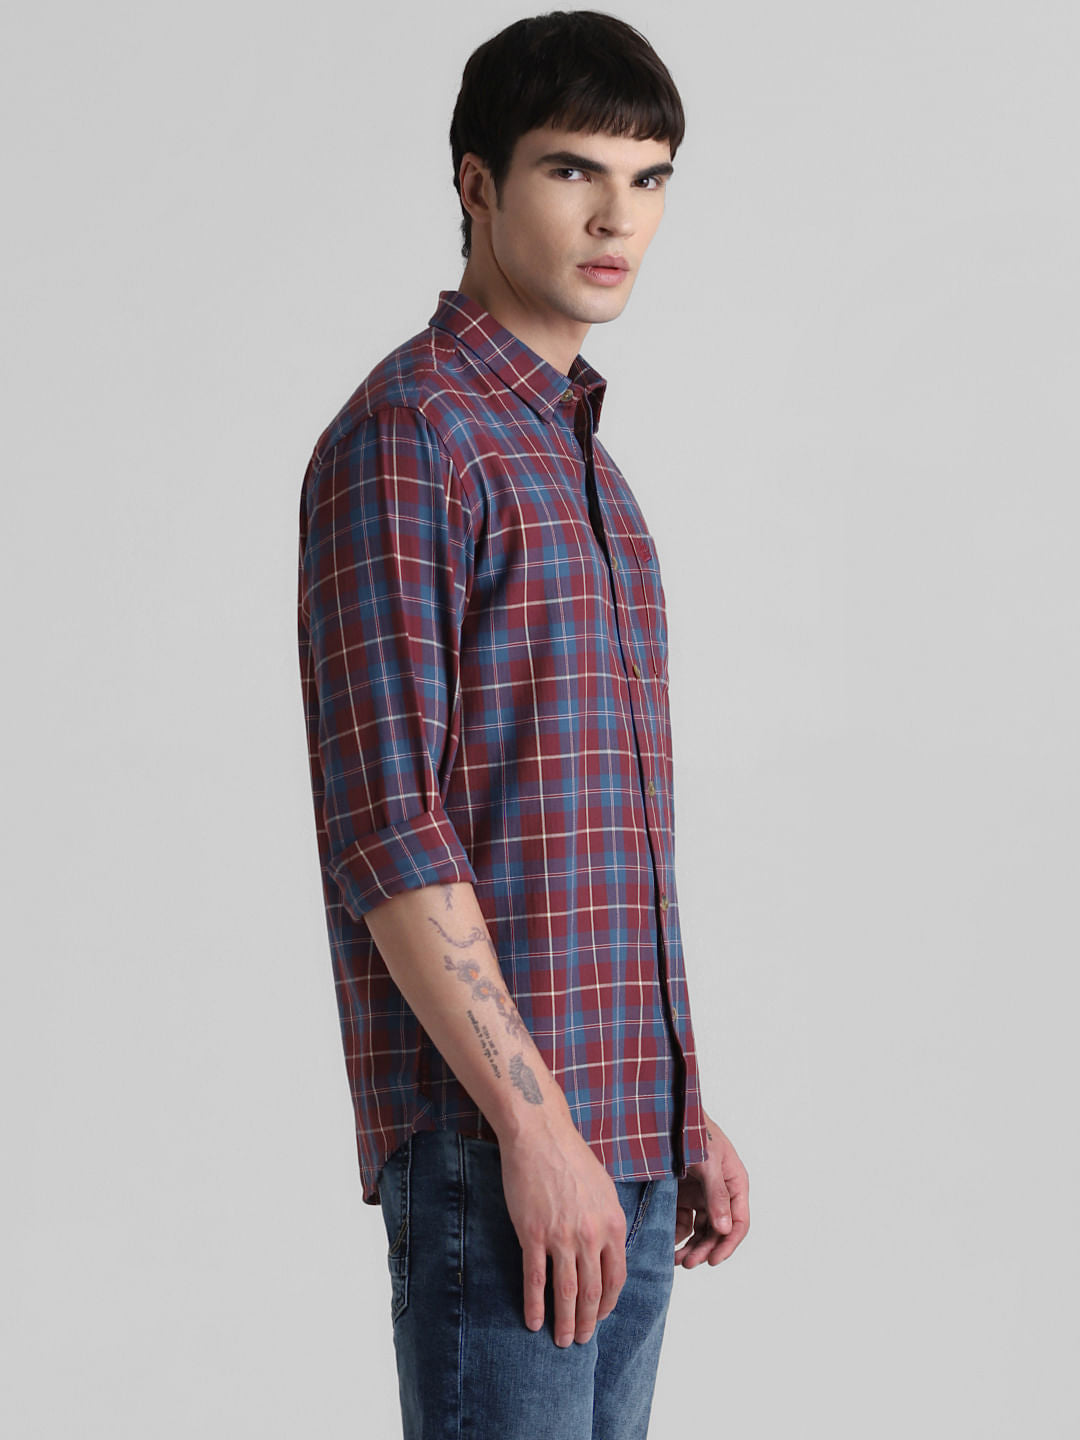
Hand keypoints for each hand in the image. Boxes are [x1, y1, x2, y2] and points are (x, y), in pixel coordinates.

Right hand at [499, 1118, 627, 1346]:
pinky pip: (535, 1278)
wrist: (540, 1135)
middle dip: (587, 1321)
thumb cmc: (572, 1158)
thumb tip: (608, 1251)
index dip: (607, 1303)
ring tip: (561, 1341)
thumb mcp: (605, 1189)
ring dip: (564, 1321)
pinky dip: (535, 1304)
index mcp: (612, 1224)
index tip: (599, 1316)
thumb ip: (608, 1222)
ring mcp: (561, 1236)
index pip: (616, 1277)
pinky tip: (533, 1321)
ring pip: (566, 1291)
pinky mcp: (533, 1234)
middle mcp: (591, 1234)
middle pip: (592, 1291)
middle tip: (580, 1340)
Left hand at [674, 1110, 748, 1267]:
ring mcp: (702, 1194)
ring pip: (700, 1230)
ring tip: (676, 1259)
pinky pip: (684, 1221)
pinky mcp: (683, 1194)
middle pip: (718, 1230)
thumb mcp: (708, 1162)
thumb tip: (724, 1229)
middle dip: (705, 1249)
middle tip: (688, 1263)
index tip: (712, 1261)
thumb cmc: (694, 1131)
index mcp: (735, 1183)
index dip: (728, 1244)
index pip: (739, 1222)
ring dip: (691, 1246)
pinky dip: (678, 1234)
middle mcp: (721, 1193)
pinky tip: (668, 1243)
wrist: (668, 1114)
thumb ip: (716, 1195)